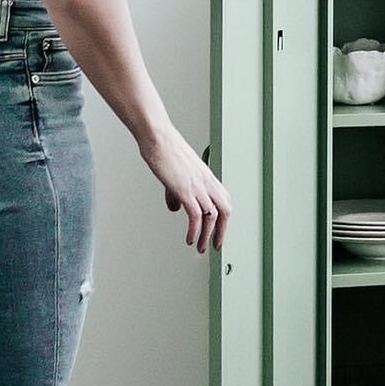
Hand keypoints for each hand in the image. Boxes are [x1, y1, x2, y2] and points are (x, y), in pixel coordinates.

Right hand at [140, 128, 230, 252]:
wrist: (158, 138)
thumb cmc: (165, 150)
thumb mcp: (175, 175)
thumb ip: (177, 193)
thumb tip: (176, 208)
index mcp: (207, 178)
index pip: (224, 201)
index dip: (224, 218)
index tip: (220, 232)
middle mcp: (207, 182)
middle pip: (226, 211)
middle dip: (222, 231)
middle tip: (216, 246)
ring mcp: (198, 186)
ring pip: (212, 217)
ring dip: (207, 236)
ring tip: (200, 248)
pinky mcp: (186, 190)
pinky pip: (196, 215)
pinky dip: (194, 230)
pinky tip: (189, 239)